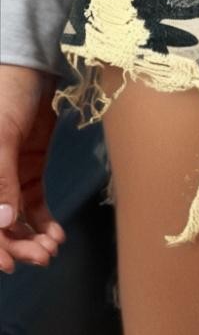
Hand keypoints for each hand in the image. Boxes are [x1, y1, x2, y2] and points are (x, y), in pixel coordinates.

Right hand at [0, 64, 65, 273]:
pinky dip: (44, 221)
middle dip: (17, 245)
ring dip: (32, 237)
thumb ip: (0, 180)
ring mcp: (6, 176)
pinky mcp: (27, 168)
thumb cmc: (4, 95)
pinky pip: (32, 203)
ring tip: (52, 248)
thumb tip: (3, 222)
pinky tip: (57, 233)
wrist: (29, 68)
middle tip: (42, 257)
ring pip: (15, 218)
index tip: (10, 266)